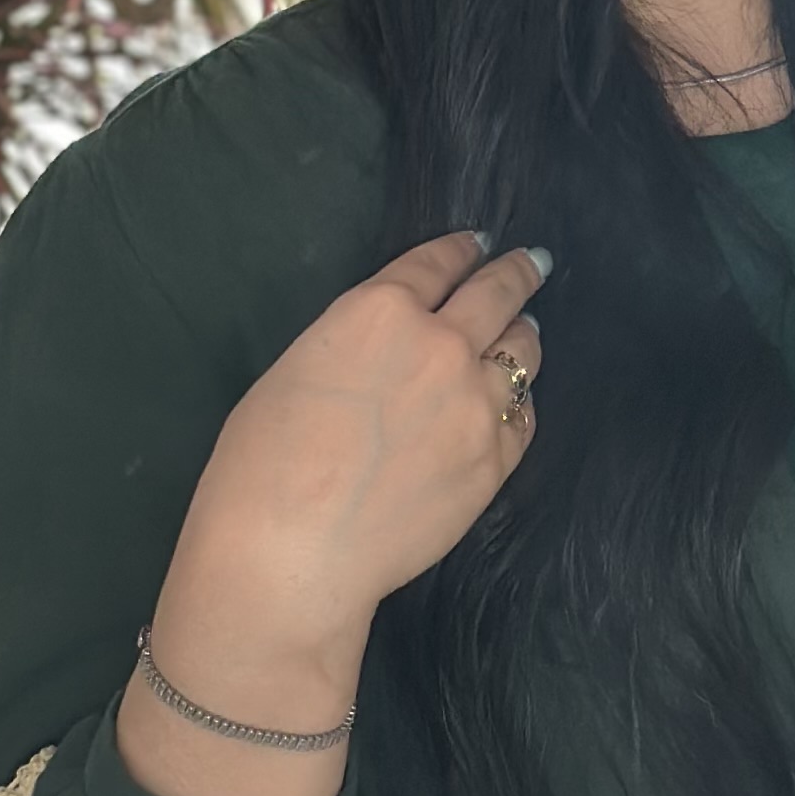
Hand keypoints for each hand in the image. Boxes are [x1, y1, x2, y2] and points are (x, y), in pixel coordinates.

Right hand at [119, 232, 546, 795]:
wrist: (294, 552)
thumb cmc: (262, 464)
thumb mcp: (296, 370)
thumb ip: (356, 346)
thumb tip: (387, 352)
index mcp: (378, 311)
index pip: (434, 263)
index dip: (460, 249)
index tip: (477, 242)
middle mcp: (441, 344)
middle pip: (497, 293)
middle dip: (516, 272)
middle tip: (532, 263)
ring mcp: (478, 403)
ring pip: (521, 353)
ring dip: (522, 335)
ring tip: (525, 331)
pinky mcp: (496, 460)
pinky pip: (522, 418)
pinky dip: (517, 404)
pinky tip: (511, 405)